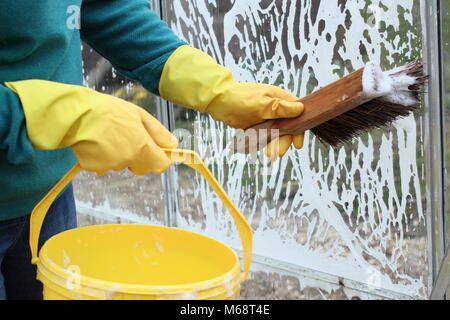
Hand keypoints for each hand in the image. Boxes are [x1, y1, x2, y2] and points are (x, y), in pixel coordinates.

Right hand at [5, 80, 177, 175]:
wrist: (75, 114)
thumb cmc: (108, 110)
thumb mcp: (138, 115)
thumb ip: (158, 132)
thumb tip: (173, 144)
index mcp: (142, 147)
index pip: (161, 164)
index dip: (162, 157)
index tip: (159, 149)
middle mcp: (128, 160)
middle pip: (142, 166)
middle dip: (141, 156)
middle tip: (129, 136)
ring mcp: (111, 165)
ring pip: (122, 164)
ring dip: (120, 154)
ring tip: (109, 134)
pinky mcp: (95, 167)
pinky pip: (105, 165)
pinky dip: (104, 156)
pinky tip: (97, 140)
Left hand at [159, 45, 304, 157]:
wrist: (218, 102)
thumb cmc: (240, 99)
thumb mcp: (262, 104)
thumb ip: (280, 108)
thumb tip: (300, 108)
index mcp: (280, 98)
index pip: (297, 113)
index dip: (299, 128)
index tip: (297, 143)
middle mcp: (275, 107)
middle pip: (287, 127)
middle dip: (284, 141)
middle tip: (279, 153)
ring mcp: (266, 116)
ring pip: (275, 134)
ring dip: (273, 144)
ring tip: (269, 154)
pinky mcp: (257, 124)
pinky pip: (264, 136)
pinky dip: (262, 142)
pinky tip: (257, 147)